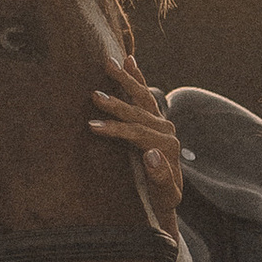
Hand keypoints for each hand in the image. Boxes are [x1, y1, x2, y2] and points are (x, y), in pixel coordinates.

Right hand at [88, 60, 183, 227]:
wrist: (164, 200)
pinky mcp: (156, 119)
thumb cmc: (159, 201)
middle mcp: (168, 130)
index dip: (115, 129)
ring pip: (142, 97)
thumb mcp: (163, 196)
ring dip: (125, 79)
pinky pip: (145, 94)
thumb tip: (151, 153)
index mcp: (169, 146)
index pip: (138, 133)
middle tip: (93, 95)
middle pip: (139, 112)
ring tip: (107, 62)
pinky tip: (129, 60)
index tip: (92, 126)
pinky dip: (136, 77)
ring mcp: (163, 122)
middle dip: (116, 104)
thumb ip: (160, 177)